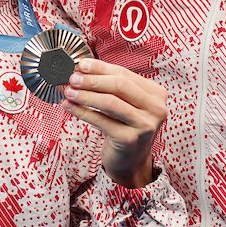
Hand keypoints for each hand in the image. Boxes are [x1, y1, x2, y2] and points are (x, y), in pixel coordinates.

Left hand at [62, 58, 167, 188]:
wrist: (130, 161)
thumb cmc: (125, 127)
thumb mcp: (124, 104)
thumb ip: (110, 86)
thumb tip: (82, 69)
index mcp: (156, 94)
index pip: (125, 74)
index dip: (101, 68)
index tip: (81, 64)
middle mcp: (156, 108)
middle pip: (120, 85)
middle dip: (93, 80)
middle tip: (73, 78)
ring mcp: (145, 125)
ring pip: (110, 102)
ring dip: (86, 95)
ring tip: (69, 91)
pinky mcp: (130, 139)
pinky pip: (101, 120)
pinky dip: (83, 112)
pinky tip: (69, 106)